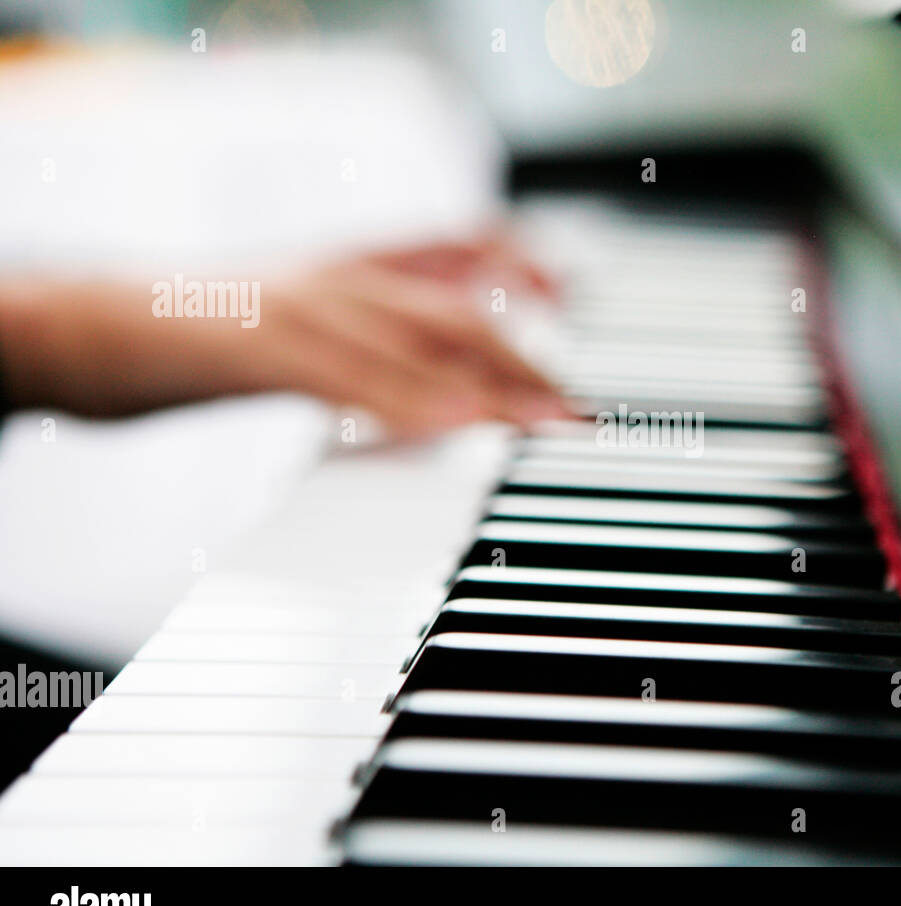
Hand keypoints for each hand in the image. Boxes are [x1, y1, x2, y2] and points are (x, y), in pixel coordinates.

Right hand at [0, 235, 567, 437]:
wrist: (87, 323)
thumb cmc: (195, 330)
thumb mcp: (295, 317)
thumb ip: (364, 330)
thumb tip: (428, 369)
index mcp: (344, 265)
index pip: (452, 249)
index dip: (519, 262)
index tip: (573, 294)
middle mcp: (333, 277)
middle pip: (452, 312)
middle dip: (524, 360)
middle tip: (577, 410)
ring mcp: (297, 307)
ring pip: (412, 340)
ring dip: (488, 384)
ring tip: (545, 420)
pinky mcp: (255, 347)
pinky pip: (344, 376)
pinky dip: (404, 401)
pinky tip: (449, 426)